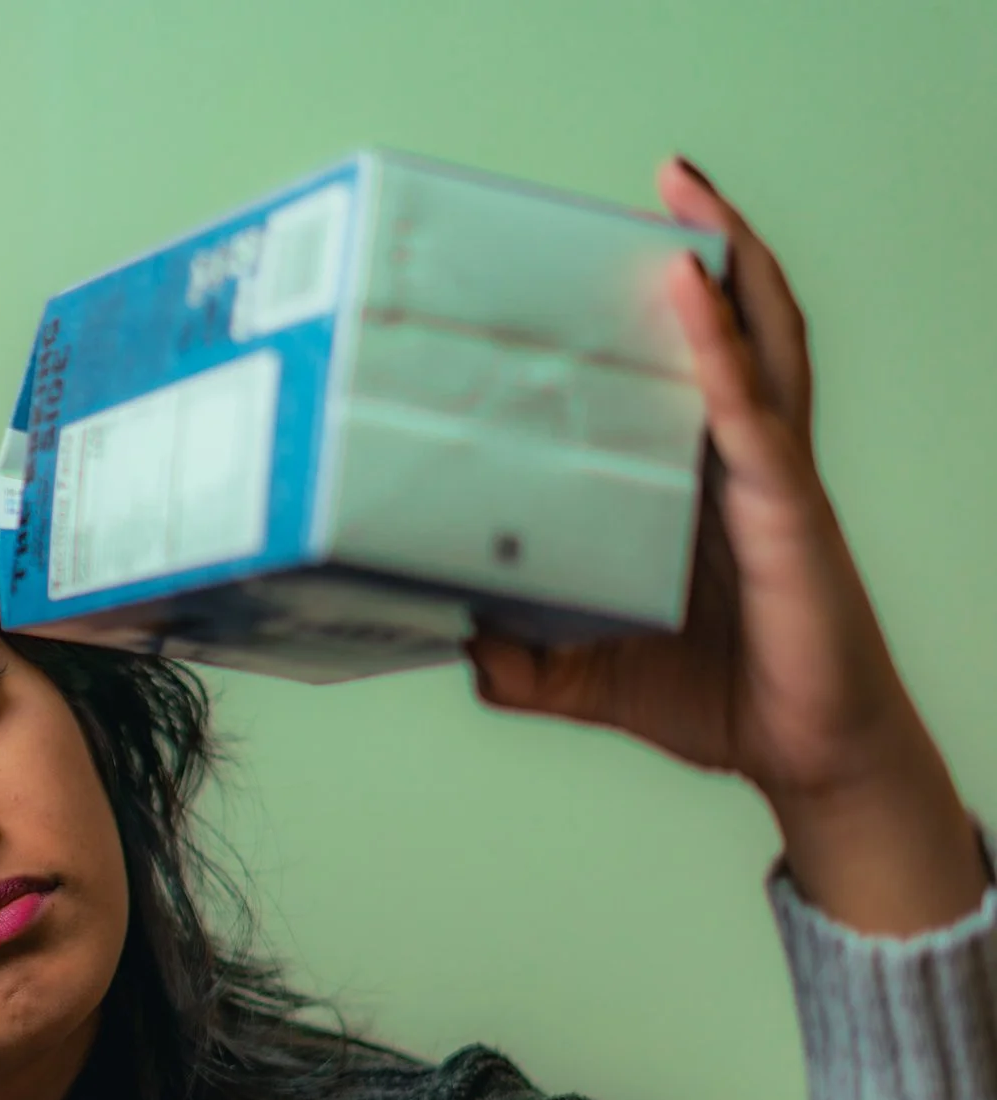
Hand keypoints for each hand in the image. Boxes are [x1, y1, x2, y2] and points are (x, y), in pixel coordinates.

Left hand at [466, 157, 986, 934]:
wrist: (805, 757)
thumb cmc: (716, 698)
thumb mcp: (587, 677)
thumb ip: (520, 661)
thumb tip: (456, 641)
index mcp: (700, 485)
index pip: (686, 370)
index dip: (667, 304)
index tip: (615, 242)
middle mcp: (742, 464)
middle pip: (737, 327)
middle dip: (708, 246)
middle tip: (668, 180)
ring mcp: (773, 479)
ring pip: (761, 344)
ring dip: (729, 264)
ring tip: (690, 202)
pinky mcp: (789, 511)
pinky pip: (753, 415)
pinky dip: (722, 353)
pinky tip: (692, 301)